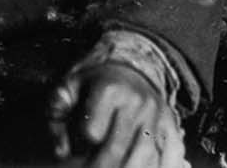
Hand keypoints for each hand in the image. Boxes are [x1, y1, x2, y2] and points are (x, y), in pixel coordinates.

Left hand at [49, 61, 182, 167]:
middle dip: (99, 167)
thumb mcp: (69, 87)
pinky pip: (167, 155)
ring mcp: (156, 116)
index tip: (74, 152)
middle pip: (118, 149)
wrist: (130, 68)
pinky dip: (156, 167)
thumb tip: (60, 151)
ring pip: (145, 156)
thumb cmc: (94, 82)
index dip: (80, 146)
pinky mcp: (169, 126)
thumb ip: (56, 114)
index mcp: (109, 90)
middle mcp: (137, 103)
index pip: (92, 131)